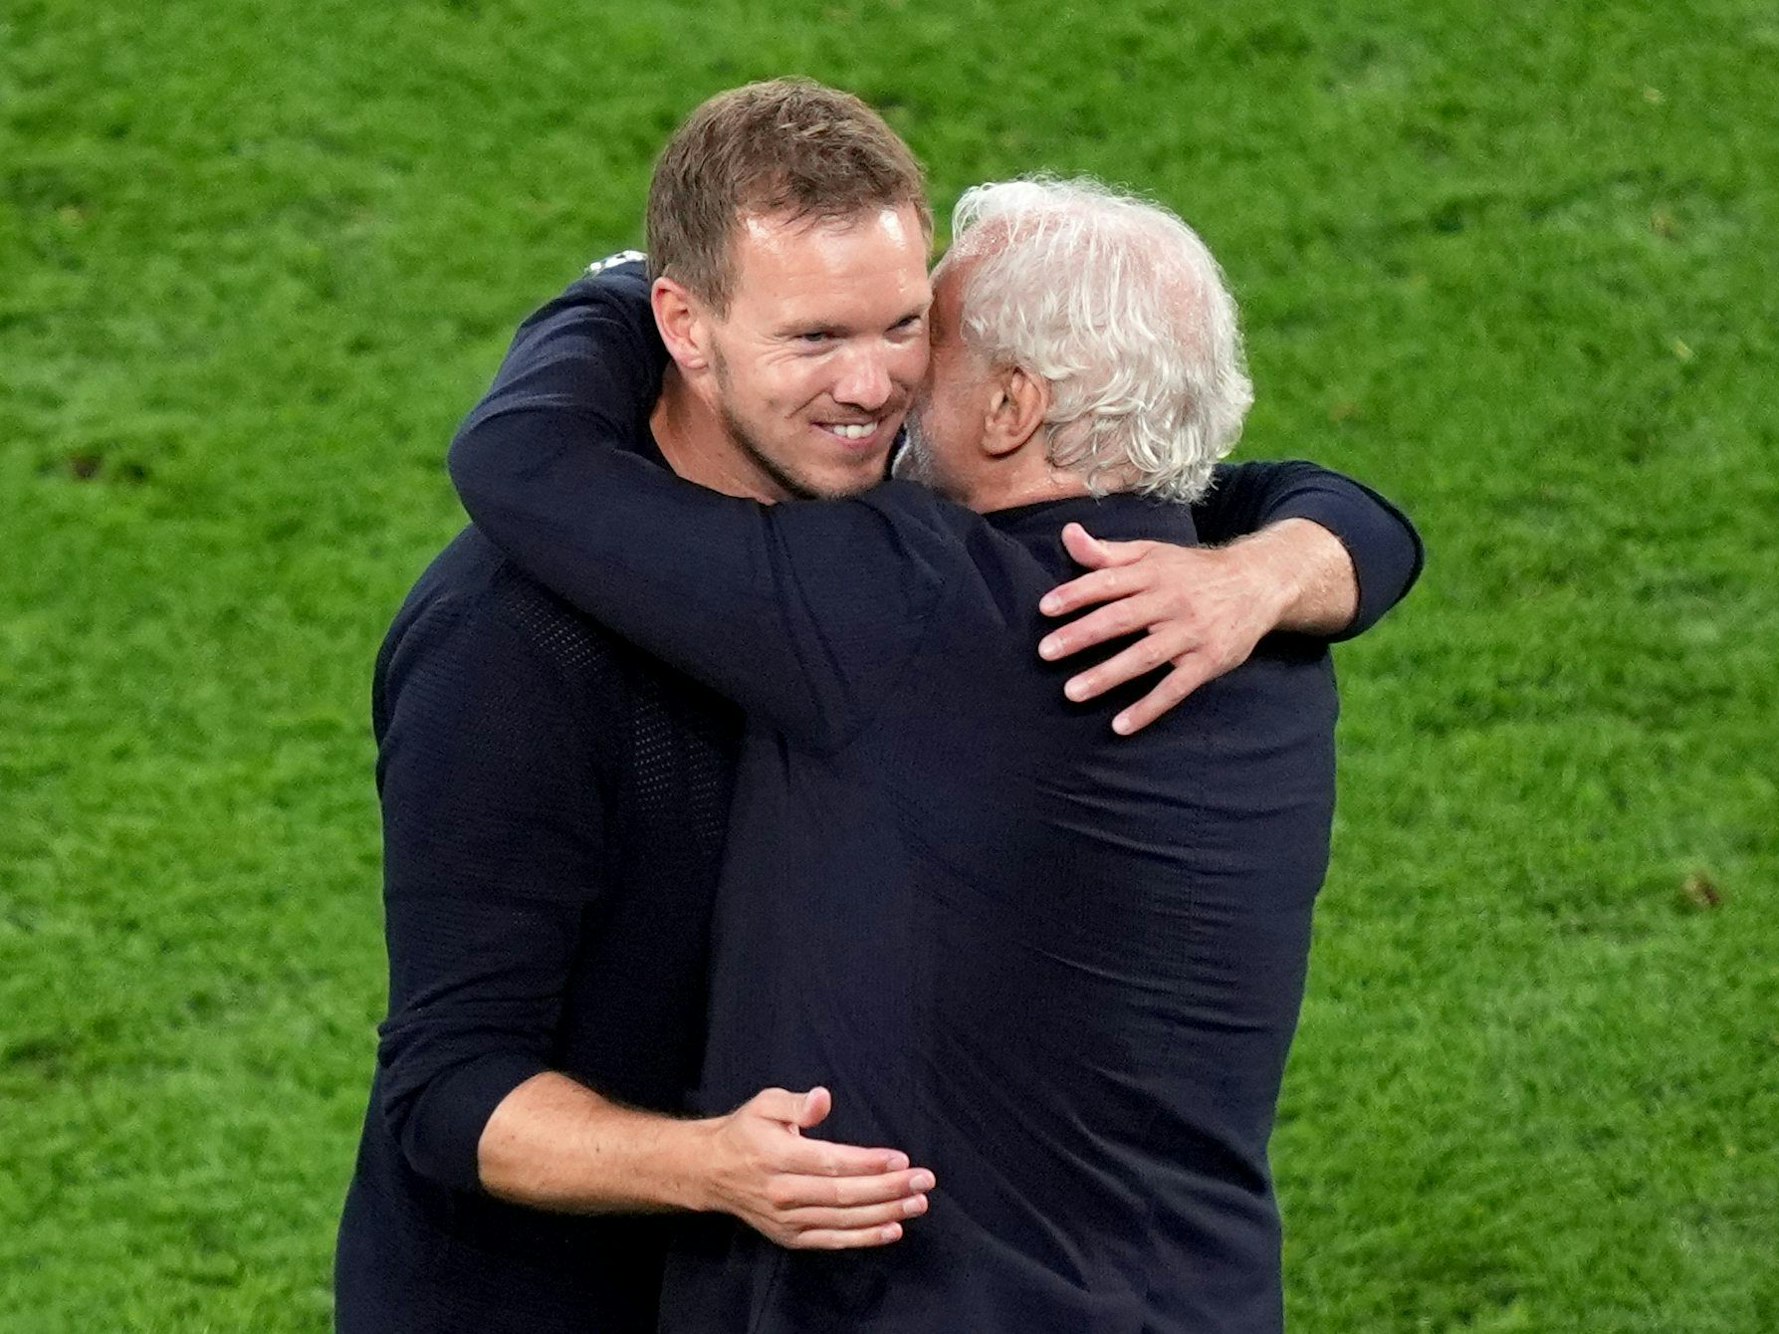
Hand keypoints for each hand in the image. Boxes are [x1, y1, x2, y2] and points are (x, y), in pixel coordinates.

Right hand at [700, 1086, 934, 1249]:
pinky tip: (893, 1229)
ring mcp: (787, 1220)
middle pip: (844, 1195)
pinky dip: (864, 1238)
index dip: (868, 1163)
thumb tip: (823, 1098)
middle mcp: (784, 1193)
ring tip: (917, 1204)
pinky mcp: (790, 1237)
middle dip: (888, 1189)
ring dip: (884, 1213)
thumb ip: (796, 1103)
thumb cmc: (745, 1132)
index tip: (902, 1159)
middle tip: (923, 1182)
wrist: (711, 1172)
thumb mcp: (765, 1104)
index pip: (832, 1163)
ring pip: (843, 1220)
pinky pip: (832, 1240)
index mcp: (778, 1157)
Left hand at [1038, 522, 1290, 734]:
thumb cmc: (1193, 571)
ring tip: (1072, 692)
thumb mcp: (1153, 554)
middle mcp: (1172, 601)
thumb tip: (1068, 534)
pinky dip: (1149, 708)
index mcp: (1154, 573)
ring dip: (1107, 675)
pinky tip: (1121, 725)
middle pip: (1121, 618)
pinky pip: (1175, 688)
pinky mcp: (1208, 661)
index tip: (1045, 608)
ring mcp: (1191, 633)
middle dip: (1081, 635)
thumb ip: (1108, 553)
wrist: (1258, 583)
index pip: (1109, 582)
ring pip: (1145, 656)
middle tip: (1046, 652)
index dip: (1076, 594)